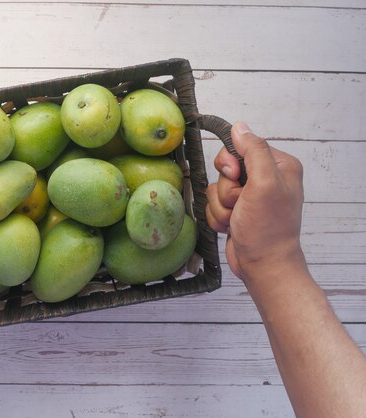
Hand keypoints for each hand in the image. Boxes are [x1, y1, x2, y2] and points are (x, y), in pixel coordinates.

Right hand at [205, 122, 305, 282]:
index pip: (241, 147)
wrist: (262, 265)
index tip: (235, 176)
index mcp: (279, 166)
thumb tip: (239, 127)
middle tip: (240, 203)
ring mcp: (250, 196)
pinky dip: (219, 217)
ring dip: (221, 206)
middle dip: (226, 190)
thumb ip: (253, 151)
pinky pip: (214, 204)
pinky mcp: (238, 211)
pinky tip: (232, 227)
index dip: (230, 163)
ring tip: (238, 219)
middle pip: (225, 169)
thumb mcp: (264, 184)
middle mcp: (265, 178)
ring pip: (216, 188)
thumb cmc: (267, 230)